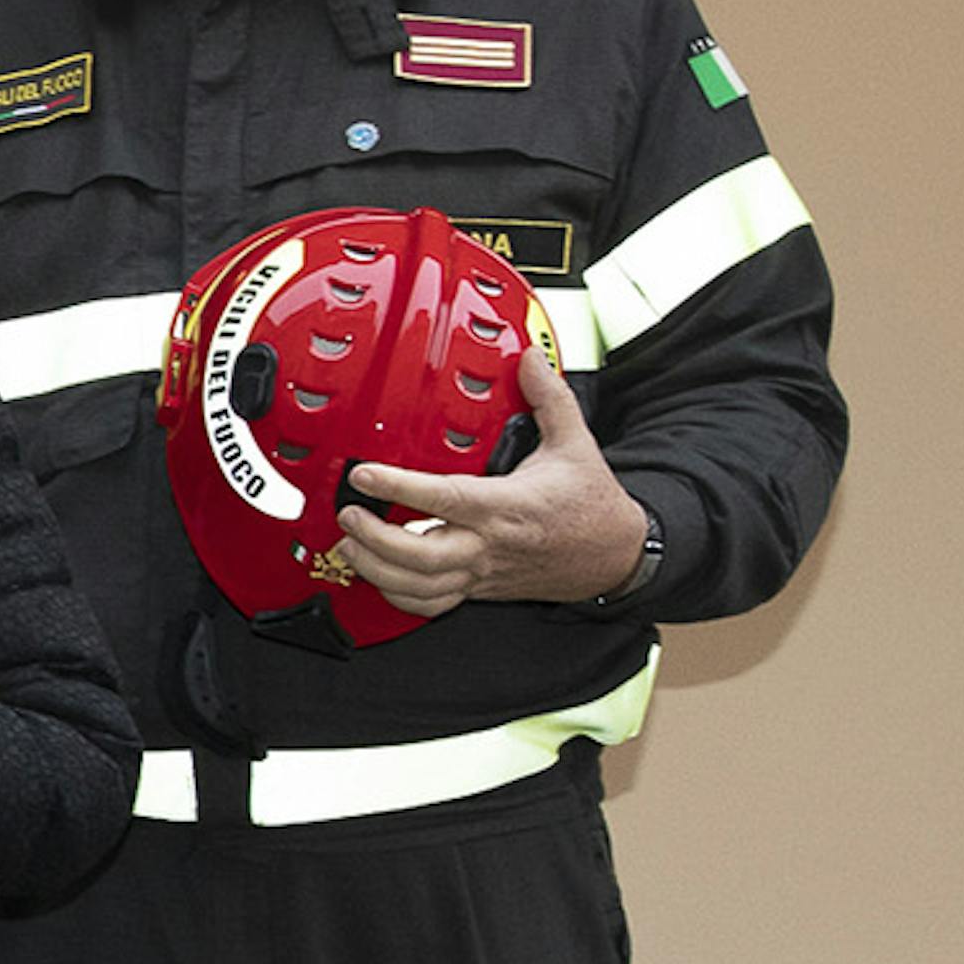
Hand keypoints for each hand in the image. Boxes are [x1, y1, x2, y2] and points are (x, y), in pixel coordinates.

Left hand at [324, 341, 650, 616]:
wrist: (616, 556)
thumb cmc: (591, 504)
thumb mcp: (575, 443)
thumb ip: (548, 397)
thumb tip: (530, 359)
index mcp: (506, 506)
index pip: (444, 498)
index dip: (398, 487)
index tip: (363, 473)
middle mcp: (489, 545)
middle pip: (422, 556)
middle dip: (375, 540)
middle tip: (347, 513)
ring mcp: (482, 572)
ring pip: (421, 588)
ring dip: (377, 570)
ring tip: (349, 544)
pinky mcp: (480, 589)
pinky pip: (433, 605)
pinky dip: (400, 595)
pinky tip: (378, 575)